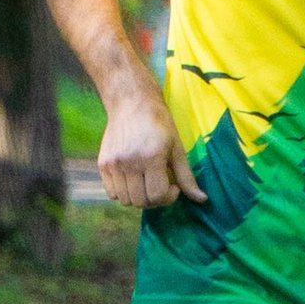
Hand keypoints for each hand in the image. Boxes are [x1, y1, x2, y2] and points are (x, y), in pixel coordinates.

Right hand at [96, 76, 204, 209]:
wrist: (131, 102)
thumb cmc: (159, 123)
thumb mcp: (177, 148)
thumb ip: (186, 176)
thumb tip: (201, 199)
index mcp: (151, 157)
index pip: (157, 195)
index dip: (168, 197)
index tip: (173, 186)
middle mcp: (129, 162)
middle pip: (141, 201)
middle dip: (155, 200)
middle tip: (161, 186)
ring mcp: (113, 164)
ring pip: (125, 200)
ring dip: (139, 198)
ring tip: (147, 183)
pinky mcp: (103, 164)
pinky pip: (111, 193)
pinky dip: (123, 193)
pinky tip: (133, 180)